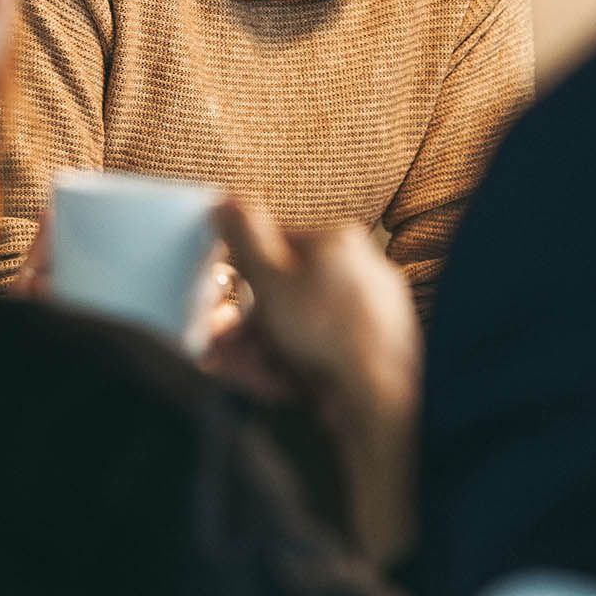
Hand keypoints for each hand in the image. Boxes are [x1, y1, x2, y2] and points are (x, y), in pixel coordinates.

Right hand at [213, 201, 420, 562]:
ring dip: (260, 349)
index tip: (214, 299)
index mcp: (337, 240)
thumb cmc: (327, 330)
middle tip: (219, 347)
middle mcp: (359, 269)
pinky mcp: (370, 349)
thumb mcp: (271, 276)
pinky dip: (292, 364)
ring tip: (240, 371)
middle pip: (283, 291)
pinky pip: (319, 350)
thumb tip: (227, 199)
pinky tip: (273, 383)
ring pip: (297, 326)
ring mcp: (369, 312)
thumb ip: (245, 236)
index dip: (236, 273)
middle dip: (244, 324)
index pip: (273, 242)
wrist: (380, 396)